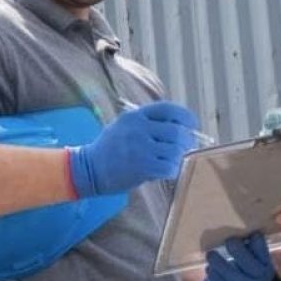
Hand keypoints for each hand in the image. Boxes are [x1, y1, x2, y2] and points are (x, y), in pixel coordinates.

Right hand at [69, 101, 197, 197]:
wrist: (87, 170)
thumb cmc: (111, 149)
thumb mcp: (124, 126)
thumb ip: (149, 123)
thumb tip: (182, 127)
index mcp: (135, 116)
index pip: (168, 109)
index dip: (185, 116)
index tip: (192, 125)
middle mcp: (138, 129)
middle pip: (177, 131)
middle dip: (187, 140)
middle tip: (187, 148)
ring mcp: (140, 148)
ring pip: (176, 150)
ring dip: (179, 157)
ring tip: (174, 161)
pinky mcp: (141, 167)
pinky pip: (169, 167)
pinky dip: (173, 170)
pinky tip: (167, 171)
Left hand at [200, 233, 274, 280]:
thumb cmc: (246, 272)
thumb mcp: (254, 261)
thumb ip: (251, 249)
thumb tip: (241, 231)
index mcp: (266, 267)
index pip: (264, 255)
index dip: (259, 245)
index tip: (252, 234)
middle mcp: (260, 280)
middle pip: (251, 267)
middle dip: (239, 252)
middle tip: (229, 241)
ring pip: (234, 278)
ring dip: (221, 265)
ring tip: (211, 255)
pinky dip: (215, 278)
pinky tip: (210, 269)